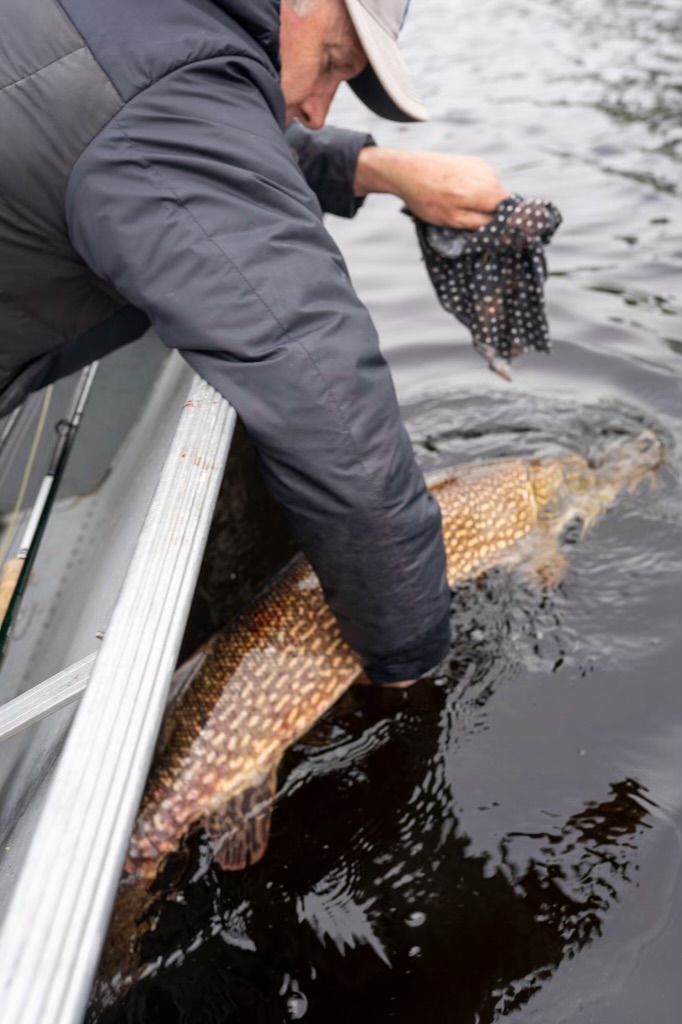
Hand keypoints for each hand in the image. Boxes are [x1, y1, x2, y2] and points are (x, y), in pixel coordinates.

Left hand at [354, 147, 507, 229]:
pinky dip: (474, 189)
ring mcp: (483, 166)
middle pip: (501, 201)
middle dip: (489, 212)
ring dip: (480, 201)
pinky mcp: (474, 161)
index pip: (509, 212)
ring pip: (492, 191)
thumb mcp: (453, 219)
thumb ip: (479, 224)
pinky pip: (483, 181)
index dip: (501, 223)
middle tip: (468, 220)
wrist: (408, 170)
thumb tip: (498, 228)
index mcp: (487, 192)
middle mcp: (490, 176)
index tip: (489, 231)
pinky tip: (456, 191)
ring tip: (458, 203)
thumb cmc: (428, 198)